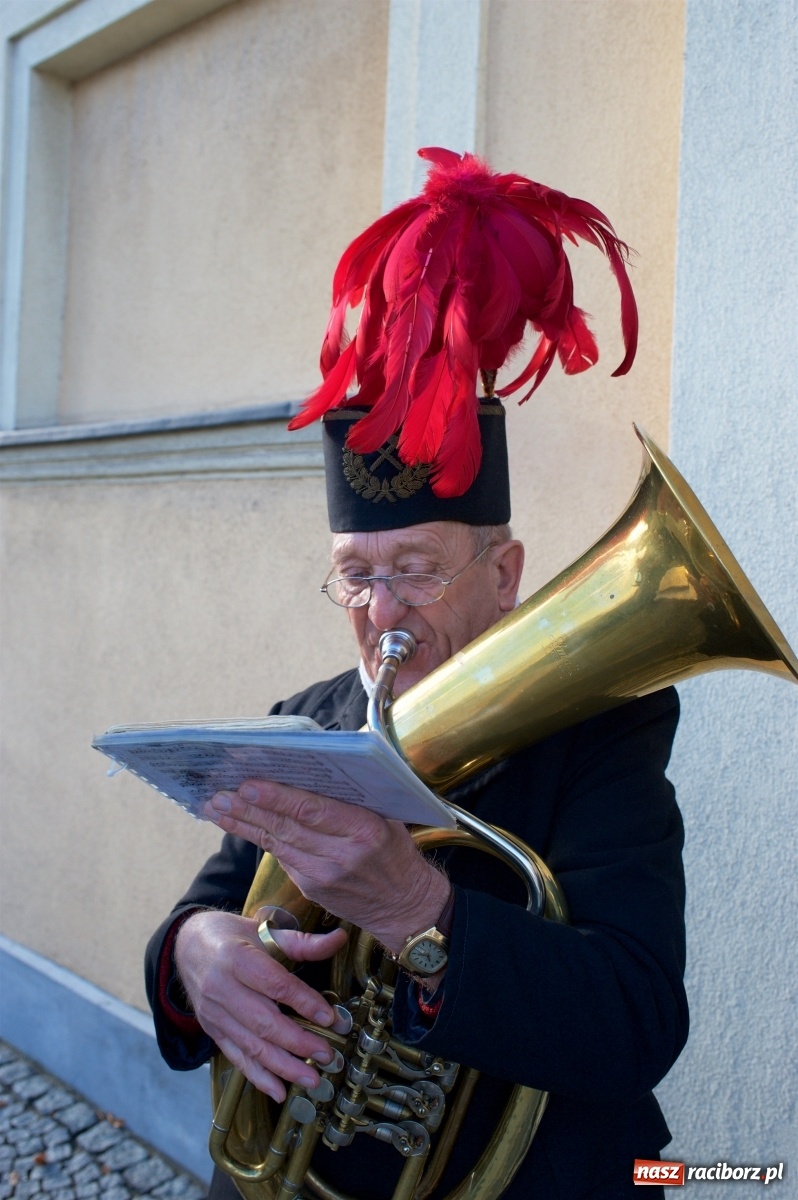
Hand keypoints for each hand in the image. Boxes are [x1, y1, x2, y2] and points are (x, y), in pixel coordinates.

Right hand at [174, 908, 347, 1100]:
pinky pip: (236, 1057)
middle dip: (298, 1042)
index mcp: (236, 958)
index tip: (329, 1017)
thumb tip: (340, 938)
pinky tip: (280, 1091)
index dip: (304, 1002)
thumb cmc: (231, 936)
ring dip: (283, 1066)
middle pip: (263, 1021)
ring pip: (251, 1045)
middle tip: (327, 1055)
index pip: (274, 984)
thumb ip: (302, 942)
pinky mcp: (212, 1030)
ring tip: (312, 1078)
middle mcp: (221, 988)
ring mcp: (214, 1013)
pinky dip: (258, 1077)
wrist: (187, 944)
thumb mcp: (264, 931)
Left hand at [204, 780, 450, 953]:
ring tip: (216, 805)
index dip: (278, 798)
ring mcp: (323, 876)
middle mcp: (342, 855)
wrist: (405, 907)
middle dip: (249, 809)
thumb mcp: (389, 817)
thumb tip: (320, 759)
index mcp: (366, 830)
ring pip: (276, 843)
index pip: (314, 810)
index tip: (250, 784)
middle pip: (287, 827)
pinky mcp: (311, 889)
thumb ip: (357, 794)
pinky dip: (257, 838)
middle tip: (219, 792)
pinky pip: (281, 856)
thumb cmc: (396, 851)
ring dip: (243, 824)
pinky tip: (237, 823)